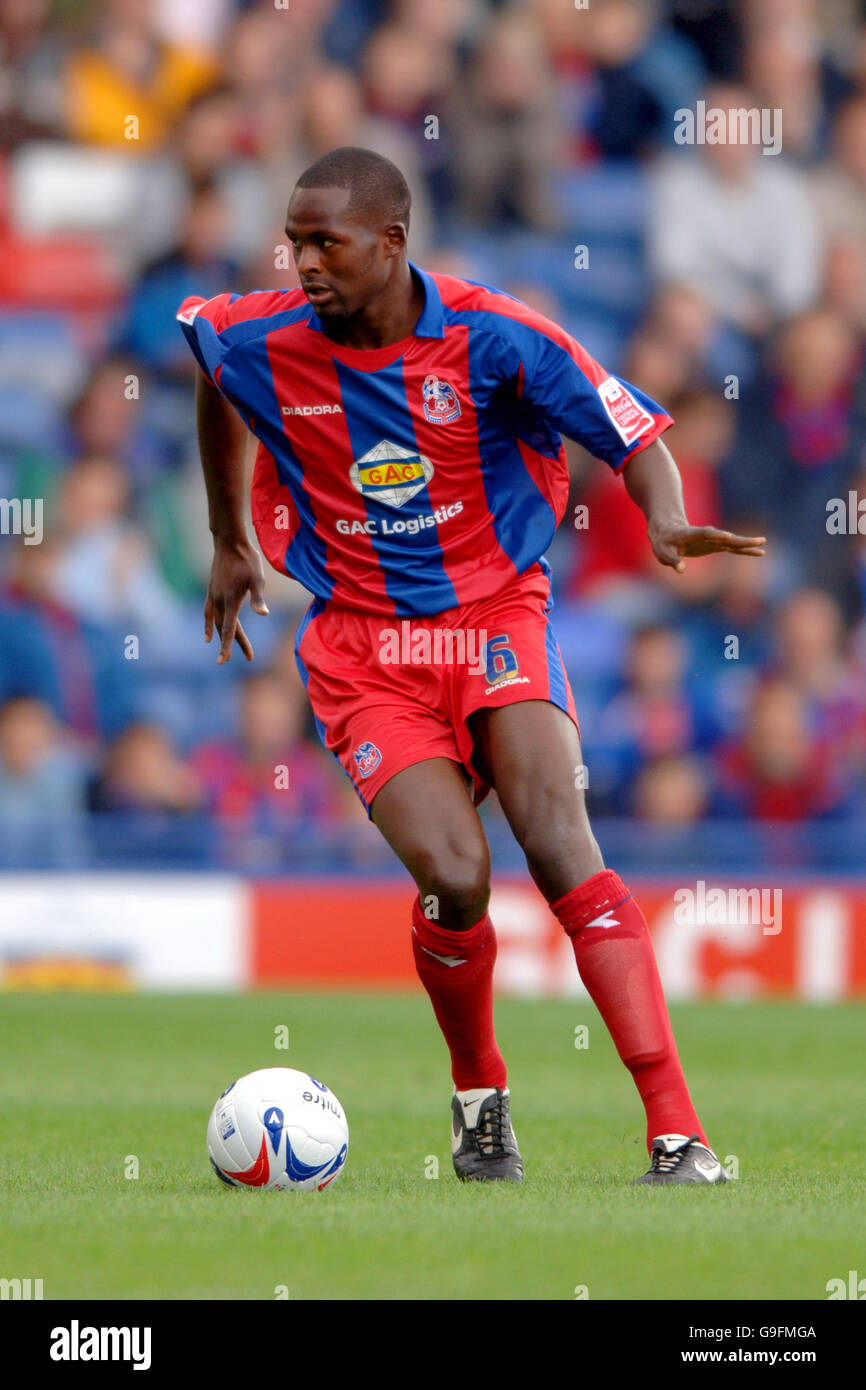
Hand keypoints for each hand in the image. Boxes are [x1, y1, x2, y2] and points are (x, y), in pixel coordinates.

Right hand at [204, 536, 268, 662]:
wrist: (228, 541)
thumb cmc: (247, 559)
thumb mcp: (258, 578)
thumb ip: (258, 597)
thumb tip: (263, 614)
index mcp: (231, 600)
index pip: (230, 629)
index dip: (228, 646)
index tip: (223, 661)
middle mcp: (219, 601)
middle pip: (225, 629)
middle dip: (234, 644)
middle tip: (250, 656)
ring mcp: (213, 596)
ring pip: (217, 623)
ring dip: (223, 637)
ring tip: (229, 651)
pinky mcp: (211, 591)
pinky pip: (208, 614)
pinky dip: (208, 626)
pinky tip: (208, 635)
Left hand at [648, 521, 765, 572]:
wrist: (669, 529)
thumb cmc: (663, 542)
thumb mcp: (662, 552)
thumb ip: (672, 561)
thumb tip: (682, 570)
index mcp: (690, 534)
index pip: (704, 533)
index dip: (715, 535)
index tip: (728, 536)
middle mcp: (706, 535)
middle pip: (725, 537)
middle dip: (740, 539)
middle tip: (757, 540)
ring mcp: (713, 539)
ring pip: (733, 542)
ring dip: (747, 543)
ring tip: (763, 543)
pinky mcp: (717, 545)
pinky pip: (734, 548)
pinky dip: (745, 550)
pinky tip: (760, 552)